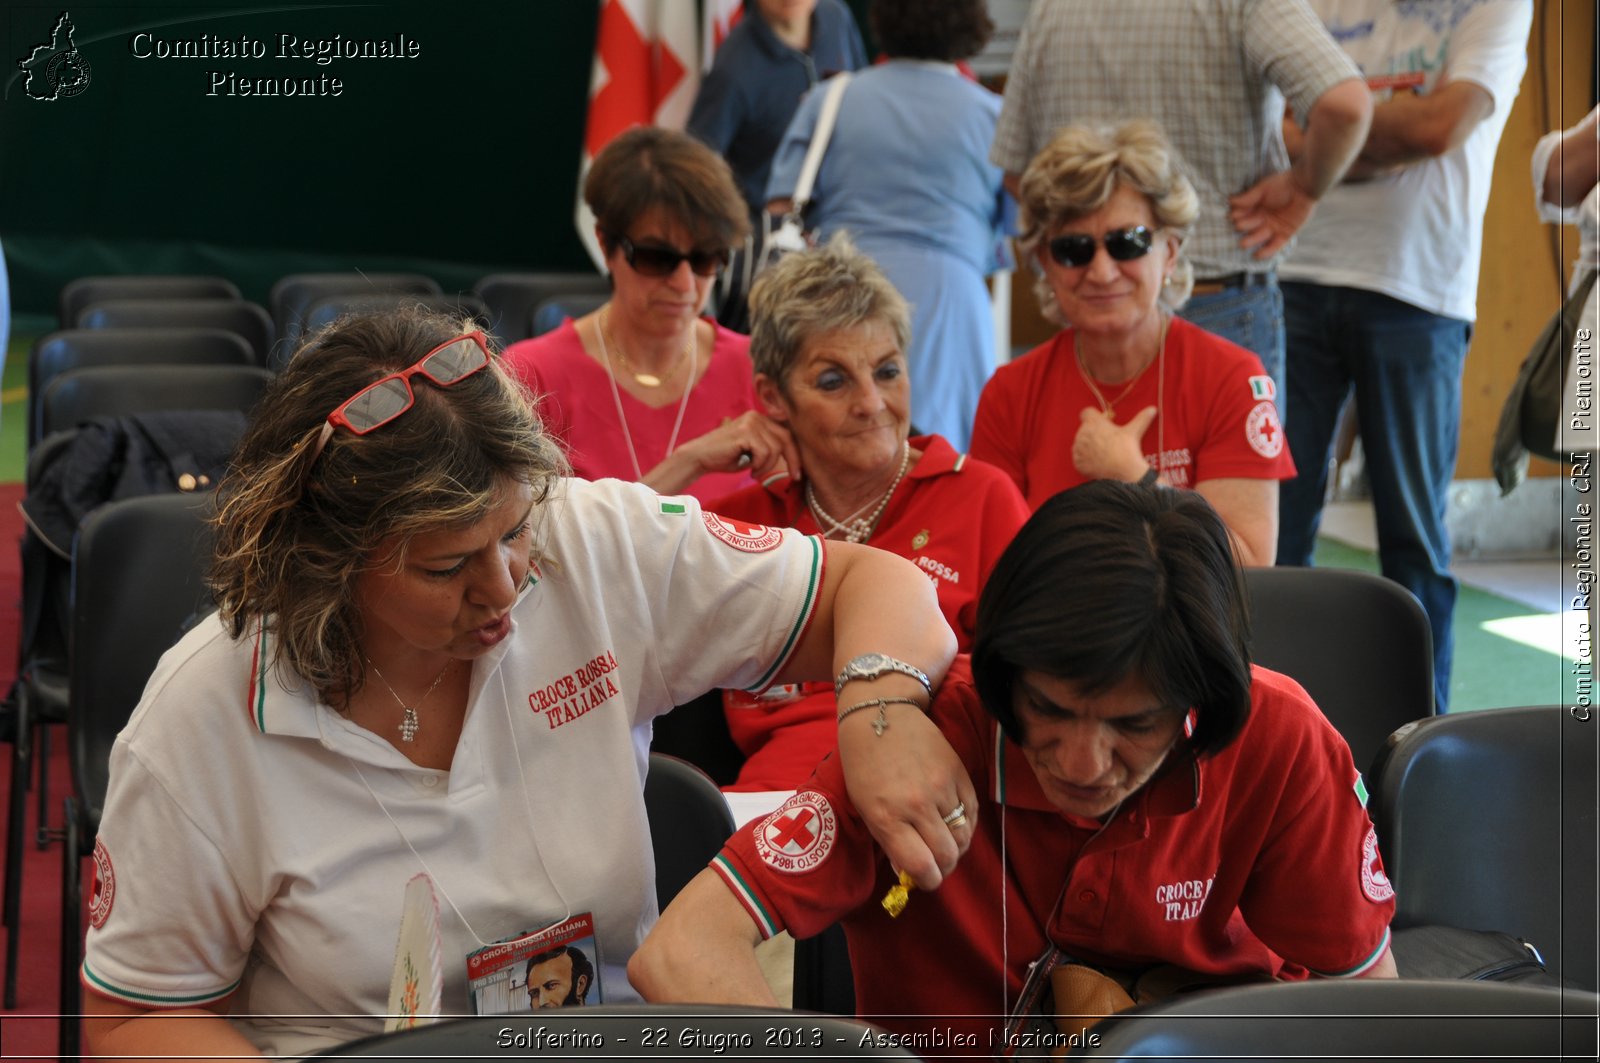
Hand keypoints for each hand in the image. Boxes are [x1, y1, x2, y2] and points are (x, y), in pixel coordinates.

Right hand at [650, 411, 800, 493]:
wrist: (700, 457)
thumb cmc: (726, 458)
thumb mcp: (753, 452)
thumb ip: (769, 448)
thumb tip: (794, 456)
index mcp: (760, 419)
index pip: (786, 433)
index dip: (795, 453)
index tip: (798, 472)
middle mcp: (756, 416)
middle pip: (786, 437)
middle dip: (793, 459)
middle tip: (794, 476)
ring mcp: (751, 422)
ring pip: (774, 448)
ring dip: (767, 466)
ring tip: (754, 471)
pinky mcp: (745, 432)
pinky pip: (764, 452)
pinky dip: (759, 465)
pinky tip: (748, 469)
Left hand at [838, 705, 976, 889]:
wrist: (881, 713)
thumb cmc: (863, 764)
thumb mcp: (864, 806)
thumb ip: (888, 840)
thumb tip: (908, 869)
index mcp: (886, 816)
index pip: (921, 866)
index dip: (927, 881)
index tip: (924, 879)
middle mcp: (917, 805)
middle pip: (947, 856)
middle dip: (943, 867)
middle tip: (935, 863)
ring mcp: (941, 788)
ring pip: (963, 837)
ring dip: (956, 847)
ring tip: (944, 842)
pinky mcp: (959, 773)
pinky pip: (972, 812)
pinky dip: (966, 825)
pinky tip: (953, 823)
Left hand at [1074, 405, 1156, 481]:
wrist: (1123, 473)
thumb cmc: (1127, 450)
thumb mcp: (1135, 431)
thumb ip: (1142, 417)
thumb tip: (1153, 409)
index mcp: (1093, 422)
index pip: (1087, 413)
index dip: (1096, 417)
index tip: (1106, 423)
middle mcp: (1082, 433)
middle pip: (1084, 429)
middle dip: (1094, 432)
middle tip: (1108, 440)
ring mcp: (1078, 449)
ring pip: (1080, 444)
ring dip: (1088, 446)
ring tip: (1104, 452)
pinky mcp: (1077, 463)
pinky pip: (1078, 458)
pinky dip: (1086, 460)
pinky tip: (1098, 462)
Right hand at [1228, 170, 1315, 259]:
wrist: (1304, 186)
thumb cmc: (1282, 183)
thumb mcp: (1262, 189)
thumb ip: (1247, 197)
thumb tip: (1230, 201)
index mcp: (1256, 207)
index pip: (1242, 215)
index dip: (1237, 215)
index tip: (1233, 215)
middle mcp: (1263, 218)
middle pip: (1248, 227)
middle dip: (1243, 227)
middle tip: (1239, 225)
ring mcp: (1274, 227)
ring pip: (1258, 237)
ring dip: (1250, 240)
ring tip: (1243, 243)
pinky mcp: (1285, 234)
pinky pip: (1274, 246)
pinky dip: (1266, 252)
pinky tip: (1257, 255)